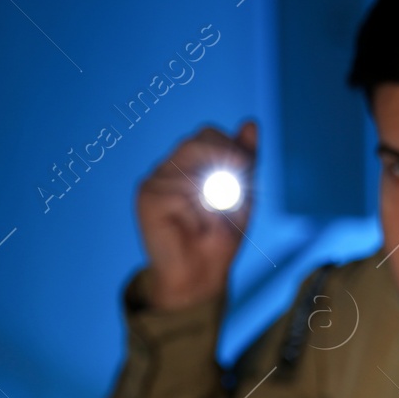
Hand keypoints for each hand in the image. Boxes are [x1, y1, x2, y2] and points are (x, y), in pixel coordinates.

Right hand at [134, 120, 256, 310]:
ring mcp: (154, 182)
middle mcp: (167, 169)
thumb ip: (245, 159)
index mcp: (188, 164)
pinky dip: (195, 206)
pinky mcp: (146, 198)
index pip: (207, 134)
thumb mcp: (242, 193)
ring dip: (212, 191)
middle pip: (195, 142)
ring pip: (188, 164)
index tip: (247, 168)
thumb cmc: (220, 238)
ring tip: (213, 218)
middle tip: (238, 188)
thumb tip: (251, 122)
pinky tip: (195, 226)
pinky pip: (178, 188)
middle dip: (222, 159)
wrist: (202, 275)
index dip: (229, 146)